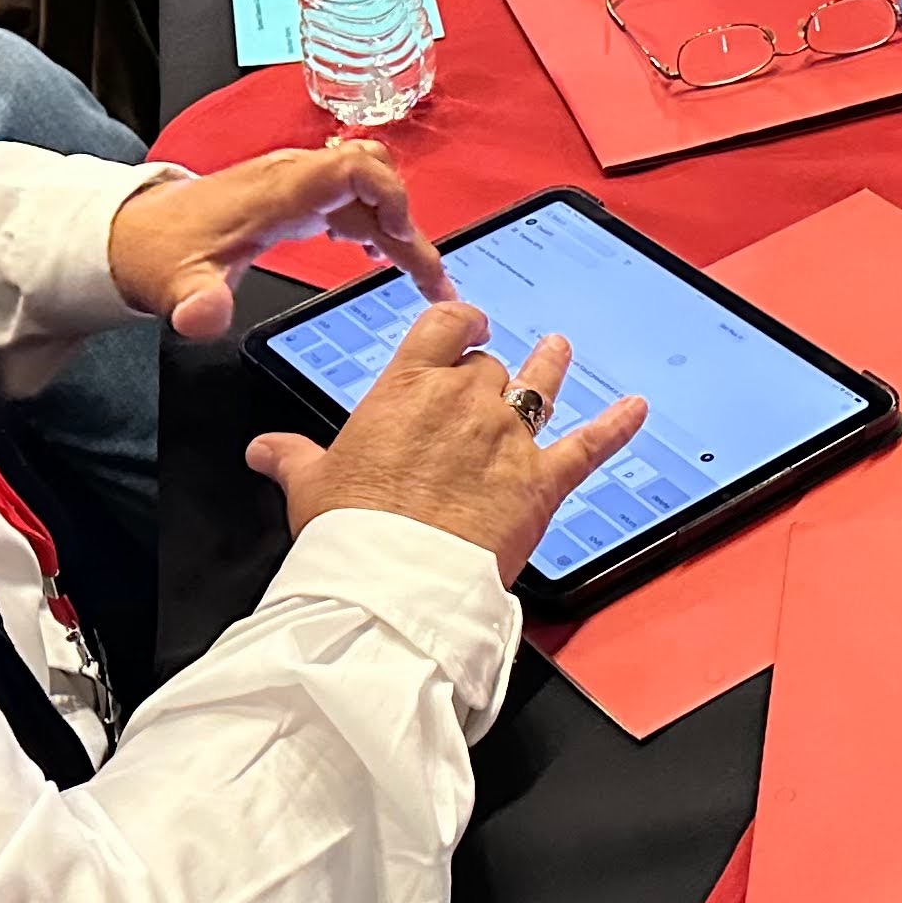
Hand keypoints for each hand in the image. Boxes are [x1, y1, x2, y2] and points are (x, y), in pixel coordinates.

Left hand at [111, 140, 449, 339]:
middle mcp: (293, 178)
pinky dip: (377, 227)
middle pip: (373, 174)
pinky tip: (382, 257)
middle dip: (406, 221)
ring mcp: (296, 186)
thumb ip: (194, 304)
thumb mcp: (174, 285)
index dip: (390, 197)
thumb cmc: (160, 252)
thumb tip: (203, 319)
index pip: (352, 167)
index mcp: (277, 190)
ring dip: (397, 228)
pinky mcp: (295, 199)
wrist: (135, 233)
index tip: (407, 242)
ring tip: (421, 277)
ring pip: (368, 189)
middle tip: (428, 276)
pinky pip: (352, 200)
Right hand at [249, 300, 650, 575]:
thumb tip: (264, 446)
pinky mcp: (541, 481)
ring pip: (538, 385)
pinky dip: (617, 426)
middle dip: (488, 370)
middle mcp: (463, 401)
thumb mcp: (309, 484)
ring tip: (558, 349)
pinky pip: (588, 446)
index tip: (463, 325)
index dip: (459, 322)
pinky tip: (637, 409)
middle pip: (487, 365)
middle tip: (488, 376)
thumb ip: (292, 456)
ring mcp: (507, 438)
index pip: (443, 329)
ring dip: (549, 365)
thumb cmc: (350, 530)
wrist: (391, 580)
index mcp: (406, 389)